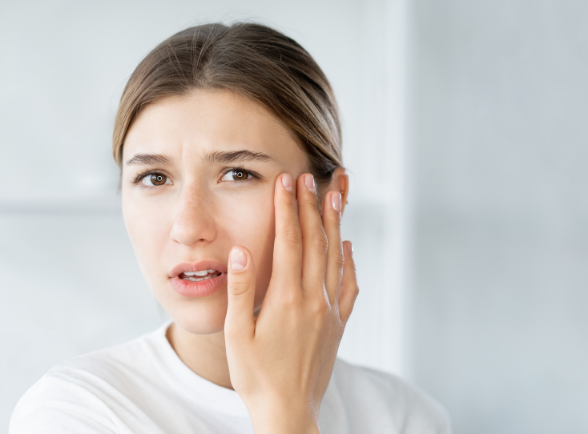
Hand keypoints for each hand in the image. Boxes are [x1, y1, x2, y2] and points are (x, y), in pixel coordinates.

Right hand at [224, 173, 358, 433]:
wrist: (288, 411)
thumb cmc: (256, 376)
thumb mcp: (238, 334)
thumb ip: (242, 290)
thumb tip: (243, 250)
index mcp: (287, 298)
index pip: (289, 241)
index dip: (287, 208)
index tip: (287, 181)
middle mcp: (313, 299)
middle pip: (315, 242)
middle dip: (311, 206)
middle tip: (310, 177)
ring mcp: (329, 311)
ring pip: (335, 257)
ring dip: (334, 224)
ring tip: (336, 195)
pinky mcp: (337, 324)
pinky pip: (348, 285)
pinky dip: (349, 261)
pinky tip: (347, 245)